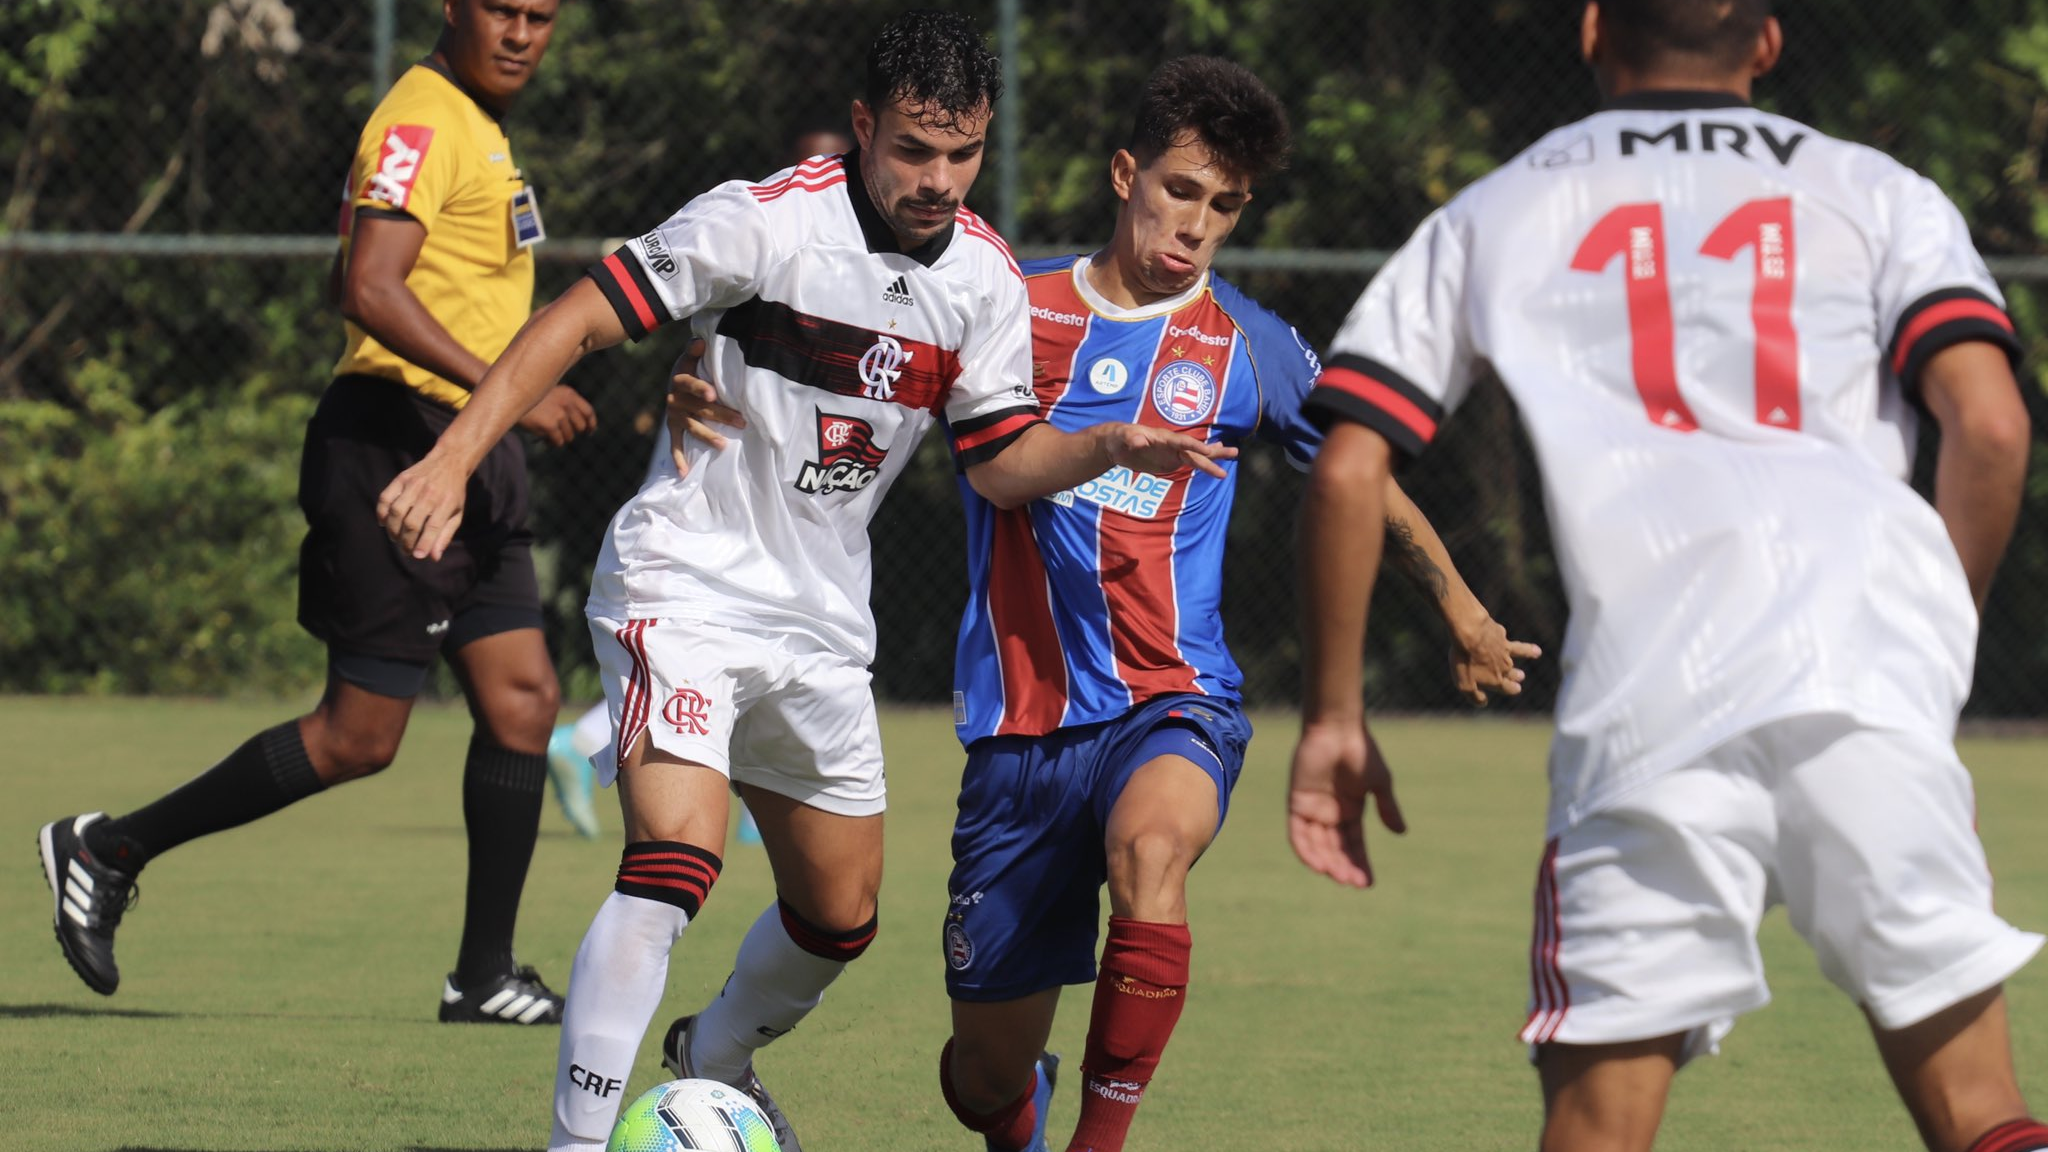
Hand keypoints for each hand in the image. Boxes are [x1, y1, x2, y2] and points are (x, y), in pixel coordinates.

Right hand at [377, 453, 470, 560]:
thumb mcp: (456, 513)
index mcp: (446, 502)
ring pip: (396, 511)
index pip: (433, 527)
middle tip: (406, 550)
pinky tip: (384, 523)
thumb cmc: (453, 493)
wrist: (449, 461)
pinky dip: (382, 512)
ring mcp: (414, 484)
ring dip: (393, 530)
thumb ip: (445, 535)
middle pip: (412, 522)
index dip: (424, 543)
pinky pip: (385, 497)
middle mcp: (429, 493)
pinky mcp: (401, 478)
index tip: (418, 556)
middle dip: (406, 541)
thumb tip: (433, 557)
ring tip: (396, 538)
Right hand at [516, 384, 596, 446]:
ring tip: (548, 434)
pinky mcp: (550, 426)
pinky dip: (552, 442)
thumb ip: (567, 407)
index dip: (591, 424)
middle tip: (562, 434)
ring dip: (560, 438)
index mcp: (569, 394)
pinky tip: (544, 438)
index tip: (589, 432)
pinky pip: (558, 441)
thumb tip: (585, 428)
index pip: (588, 411)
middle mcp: (567, 403)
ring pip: (569, 436)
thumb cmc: (529, 399)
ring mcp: (559, 415)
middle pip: (580, 426)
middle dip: (572, 433)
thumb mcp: (551, 395)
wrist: (510, 398)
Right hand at [664, 338, 743, 473]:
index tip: (714, 394)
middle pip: (699, 409)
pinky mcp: (673, 428)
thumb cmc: (690, 368)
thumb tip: (699, 341)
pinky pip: (675, 445)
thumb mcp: (690, 357)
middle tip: (741, 422)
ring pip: (692, 427)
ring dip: (707, 436)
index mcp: (680, 380)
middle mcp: (674, 399)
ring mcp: (674, 416)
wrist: (675, 382)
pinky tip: (685, 473)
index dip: (700, 389)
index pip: (689, 384)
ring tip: (722, 445)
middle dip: (720, 415)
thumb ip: (694, 350)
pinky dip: (678, 459)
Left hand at [1103, 424, 1237, 478]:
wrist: (1116, 443)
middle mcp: (1171, 445)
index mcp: (1163, 437)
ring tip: (1234, 454)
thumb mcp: (1122, 437)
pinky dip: (1203, 461)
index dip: (1196, 446)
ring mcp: (1172, 453)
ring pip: (1196, 455)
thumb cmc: (1118, 438)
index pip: (1182, 442)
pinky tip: (1214, 460)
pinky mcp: (1169, 461)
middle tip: (1235, 452)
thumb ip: (1131, 438)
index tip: (1210, 451)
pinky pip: (1189, 461)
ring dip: (1214, 457)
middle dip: (1214, 453)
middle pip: (1196, 450)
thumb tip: (1139, 440)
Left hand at [1288, 720, 1403, 888]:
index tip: (1367, 883)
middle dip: (1344, 867)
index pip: (1353, 844)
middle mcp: (1330, 813)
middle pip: (1335, 849)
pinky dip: (1306, 850)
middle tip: (1353, 882)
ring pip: (1317, 845)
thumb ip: (1387, 808)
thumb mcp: (1379, 784)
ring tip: (1339, 876)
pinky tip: (1319, 865)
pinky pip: (1298, 833)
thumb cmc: (1362, 751)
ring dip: (1327, 863)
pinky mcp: (1297, 802)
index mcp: (1350, 810)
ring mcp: (1313, 809)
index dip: (1360, 863)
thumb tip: (1401, 833)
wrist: (1338, 729)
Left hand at [1449, 614, 1541, 705]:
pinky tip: (1519, 639)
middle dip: (1516, 675)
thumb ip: (1475, 696)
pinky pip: (1512, 639)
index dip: (1512, 688)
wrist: (1471, 634)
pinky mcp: (1501, 636)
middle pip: (1512, 672)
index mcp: (1496, 680)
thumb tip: (1483, 703)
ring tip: (1537, 652)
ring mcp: (1504, 651)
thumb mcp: (1465, 684)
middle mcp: (1504, 666)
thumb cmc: (1466, 661)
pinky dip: (1524, 644)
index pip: (1508, 687)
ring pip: (1519, 653)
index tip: (1517, 688)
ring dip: (1528, 653)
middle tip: (1520, 676)